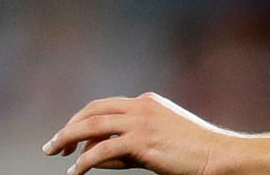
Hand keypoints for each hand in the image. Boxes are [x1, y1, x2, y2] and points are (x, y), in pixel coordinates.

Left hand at [42, 92, 233, 174]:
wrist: (217, 155)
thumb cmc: (192, 152)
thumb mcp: (158, 141)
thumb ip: (128, 145)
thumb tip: (97, 158)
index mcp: (147, 101)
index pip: (103, 106)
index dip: (81, 121)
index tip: (68, 139)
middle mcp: (141, 106)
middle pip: (92, 111)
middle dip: (68, 127)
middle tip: (52, 146)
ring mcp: (141, 121)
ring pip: (92, 125)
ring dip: (67, 138)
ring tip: (54, 153)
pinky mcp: (142, 141)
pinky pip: (102, 149)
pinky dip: (84, 160)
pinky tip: (76, 171)